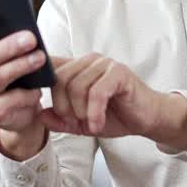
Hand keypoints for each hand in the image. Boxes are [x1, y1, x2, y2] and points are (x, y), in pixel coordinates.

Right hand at [0, 5, 46, 132]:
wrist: (18, 112)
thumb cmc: (12, 75)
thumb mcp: (6, 54)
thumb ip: (1, 35)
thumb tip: (9, 12)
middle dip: (8, 46)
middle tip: (30, 37)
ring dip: (21, 66)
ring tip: (40, 57)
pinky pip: (8, 101)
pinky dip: (26, 94)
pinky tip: (38, 89)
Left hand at [40, 53, 166, 137]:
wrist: (146, 118)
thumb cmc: (115, 115)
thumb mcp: (81, 123)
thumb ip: (60, 120)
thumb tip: (40, 115)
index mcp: (76, 67)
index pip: (50, 67)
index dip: (40, 82)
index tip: (40, 101)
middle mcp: (88, 61)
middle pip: (59, 79)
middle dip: (62, 106)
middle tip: (74, 122)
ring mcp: (104, 64)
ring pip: (77, 86)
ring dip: (80, 112)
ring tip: (89, 125)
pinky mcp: (119, 73)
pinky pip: (97, 92)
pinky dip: (94, 112)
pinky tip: (97, 124)